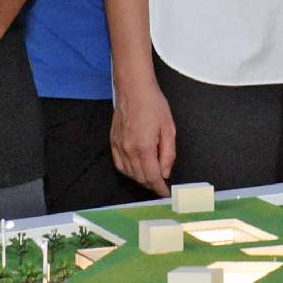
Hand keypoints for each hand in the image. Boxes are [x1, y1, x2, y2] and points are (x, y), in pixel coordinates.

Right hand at [111, 73, 177, 191]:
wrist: (134, 88)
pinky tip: (137, 169)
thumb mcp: (169, 128)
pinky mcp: (113, 142)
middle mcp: (129, 149)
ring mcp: (119, 146)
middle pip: (140, 178)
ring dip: (141, 179)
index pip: (152, 177)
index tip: (165, 194)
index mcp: (144, 147)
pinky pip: (119, 164)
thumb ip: (168, 153)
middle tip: (161, 185)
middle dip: (152, 184)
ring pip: (129, 173)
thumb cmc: (152, 103)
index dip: (160, 188)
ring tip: (151, 176)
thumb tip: (165, 172)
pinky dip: (129, 171)